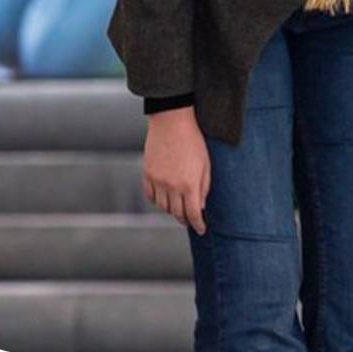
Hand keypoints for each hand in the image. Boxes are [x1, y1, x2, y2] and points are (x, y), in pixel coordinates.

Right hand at [143, 109, 211, 235]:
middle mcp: (172, 186)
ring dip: (171, 210)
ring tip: (178, 208)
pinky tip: (163, 198)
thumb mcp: (205, 165)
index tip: (201, 229)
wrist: (171, 121)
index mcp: (189, 185)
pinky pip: (150, 196)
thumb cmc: (193, 141)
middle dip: (185, 220)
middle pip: (177, 213)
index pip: (193, 214)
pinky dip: (157, 200)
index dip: (198, 225)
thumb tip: (200, 207)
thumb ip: (204, 188)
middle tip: (190, 221)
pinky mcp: (147, 173)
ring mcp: (157, 181)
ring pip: (163, 207)